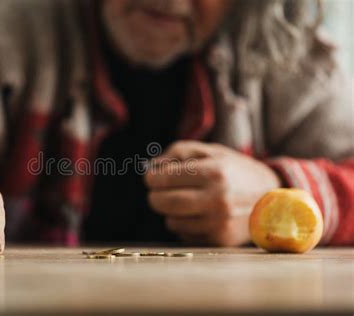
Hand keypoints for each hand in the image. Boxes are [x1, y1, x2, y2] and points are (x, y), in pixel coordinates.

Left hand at [144, 141, 279, 245]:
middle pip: (165, 203)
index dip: (152, 178)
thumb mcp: (211, 151)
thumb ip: (179, 152)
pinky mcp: (220, 240)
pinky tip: (198, 214)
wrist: (270, 196)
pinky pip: (185, 234)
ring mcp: (220, 222)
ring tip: (184, 201)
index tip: (151, 177)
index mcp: (215, 172)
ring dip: (170, 212)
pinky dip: (184, 224)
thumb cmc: (234, 170)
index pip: (166, 178)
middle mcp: (218, 199)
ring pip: (171, 221)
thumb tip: (151, 167)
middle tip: (156, 192)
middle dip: (154, 196)